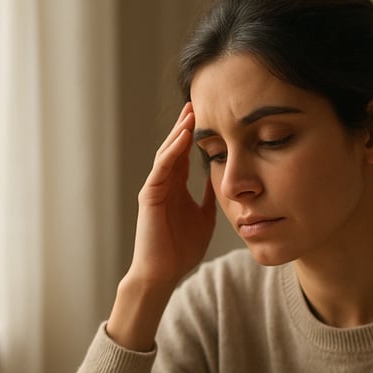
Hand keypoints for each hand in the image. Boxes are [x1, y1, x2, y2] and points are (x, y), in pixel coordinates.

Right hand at [129, 102, 216, 286]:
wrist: (163, 273)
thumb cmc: (181, 250)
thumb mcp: (205, 217)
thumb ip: (210, 197)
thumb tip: (223, 180)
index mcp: (176, 186)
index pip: (186, 152)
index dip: (196, 133)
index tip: (212, 113)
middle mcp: (164, 183)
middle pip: (175, 145)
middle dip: (186, 124)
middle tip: (199, 99)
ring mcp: (155, 187)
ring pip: (167, 152)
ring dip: (179, 131)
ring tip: (191, 111)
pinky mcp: (150, 196)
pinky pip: (161, 168)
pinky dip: (171, 151)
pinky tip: (183, 136)